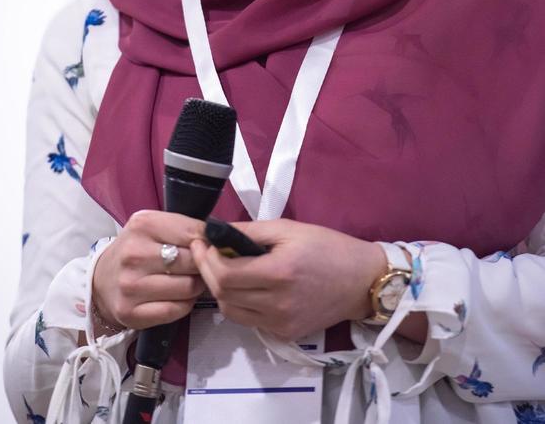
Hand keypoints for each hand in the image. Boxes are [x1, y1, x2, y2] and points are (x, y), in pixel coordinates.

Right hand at [92, 210, 205, 330]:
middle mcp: (134, 254)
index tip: (212, 247)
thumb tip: (221, 238)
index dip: (209, 242)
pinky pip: (177, 310)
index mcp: (143, 225)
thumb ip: (184, 228)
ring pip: (188, 288)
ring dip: (196, 286)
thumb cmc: (136, 249)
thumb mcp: (154, 226)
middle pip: (193, 261)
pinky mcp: (132, 313)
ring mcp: (131, 285)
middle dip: (203, 265)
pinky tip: (177, 296)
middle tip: (199, 266)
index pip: (194, 233)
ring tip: (188, 280)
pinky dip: (185, 304)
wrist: (101, 279)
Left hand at [190, 219, 386, 340]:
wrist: (361, 281)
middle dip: (208, 272)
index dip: (206, 259)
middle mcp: (277, 305)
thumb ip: (249, 231)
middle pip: (223, 295)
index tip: (201, 243)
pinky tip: (247, 286)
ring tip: (226, 269)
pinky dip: (240, 303)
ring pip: (231, 312)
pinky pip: (250, 320)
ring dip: (221, 290)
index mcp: (279, 274)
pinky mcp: (285, 335)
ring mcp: (281, 325)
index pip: (224, 275)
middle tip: (207, 253)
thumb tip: (215, 232)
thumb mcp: (288, 229)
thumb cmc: (326, 247)